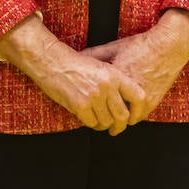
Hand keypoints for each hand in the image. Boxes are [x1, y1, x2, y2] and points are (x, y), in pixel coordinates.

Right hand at [0, 14, 143, 134]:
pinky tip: (87, 118)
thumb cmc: (73, 63)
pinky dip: (90, 124)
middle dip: (119, 125)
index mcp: (114, 75)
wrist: (50, 60)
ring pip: (107, 121)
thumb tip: (126, 103)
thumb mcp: (100, 67)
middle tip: (115, 128)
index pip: (139, 98)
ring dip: (102, 124)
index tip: (133, 117)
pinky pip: (91, 123)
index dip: (139, 111)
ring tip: (97, 121)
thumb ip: (114, 83)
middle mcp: (106, 86)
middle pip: (122, 115)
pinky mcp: (80, 104)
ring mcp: (93, 96)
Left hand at [83, 9, 188, 124]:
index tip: (83, 106)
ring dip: (118, 119)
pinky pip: (139, 115)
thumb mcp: (112, 47)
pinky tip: (124, 113)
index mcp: (115, 77)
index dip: (89, 103)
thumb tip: (77, 58)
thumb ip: (94, 55)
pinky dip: (131, 115)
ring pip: (125, 118)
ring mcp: (142, 98)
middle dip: (103, 117)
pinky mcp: (153, 101)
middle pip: (111, 112)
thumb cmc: (138, 46)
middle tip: (95, 119)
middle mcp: (128, 91)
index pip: (97, 96)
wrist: (167, 48)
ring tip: (109, 119)